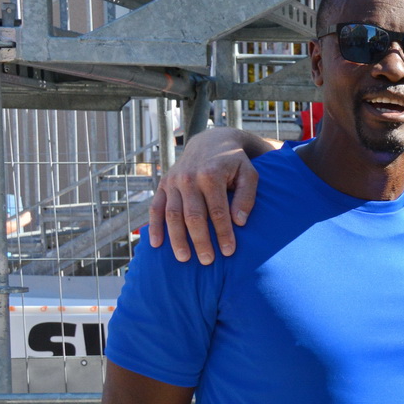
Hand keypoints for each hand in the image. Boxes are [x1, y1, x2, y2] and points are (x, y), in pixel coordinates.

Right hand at [148, 149, 261, 263]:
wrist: (211, 142)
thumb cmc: (234, 163)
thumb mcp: (249, 174)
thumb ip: (246, 197)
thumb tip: (239, 222)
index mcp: (211, 175)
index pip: (217, 211)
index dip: (223, 233)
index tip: (229, 251)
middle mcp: (189, 178)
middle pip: (193, 216)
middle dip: (200, 240)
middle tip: (207, 261)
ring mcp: (173, 181)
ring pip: (172, 214)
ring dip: (176, 238)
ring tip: (184, 259)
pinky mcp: (163, 184)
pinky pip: (156, 207)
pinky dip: (154, 226)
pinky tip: (155, 244)